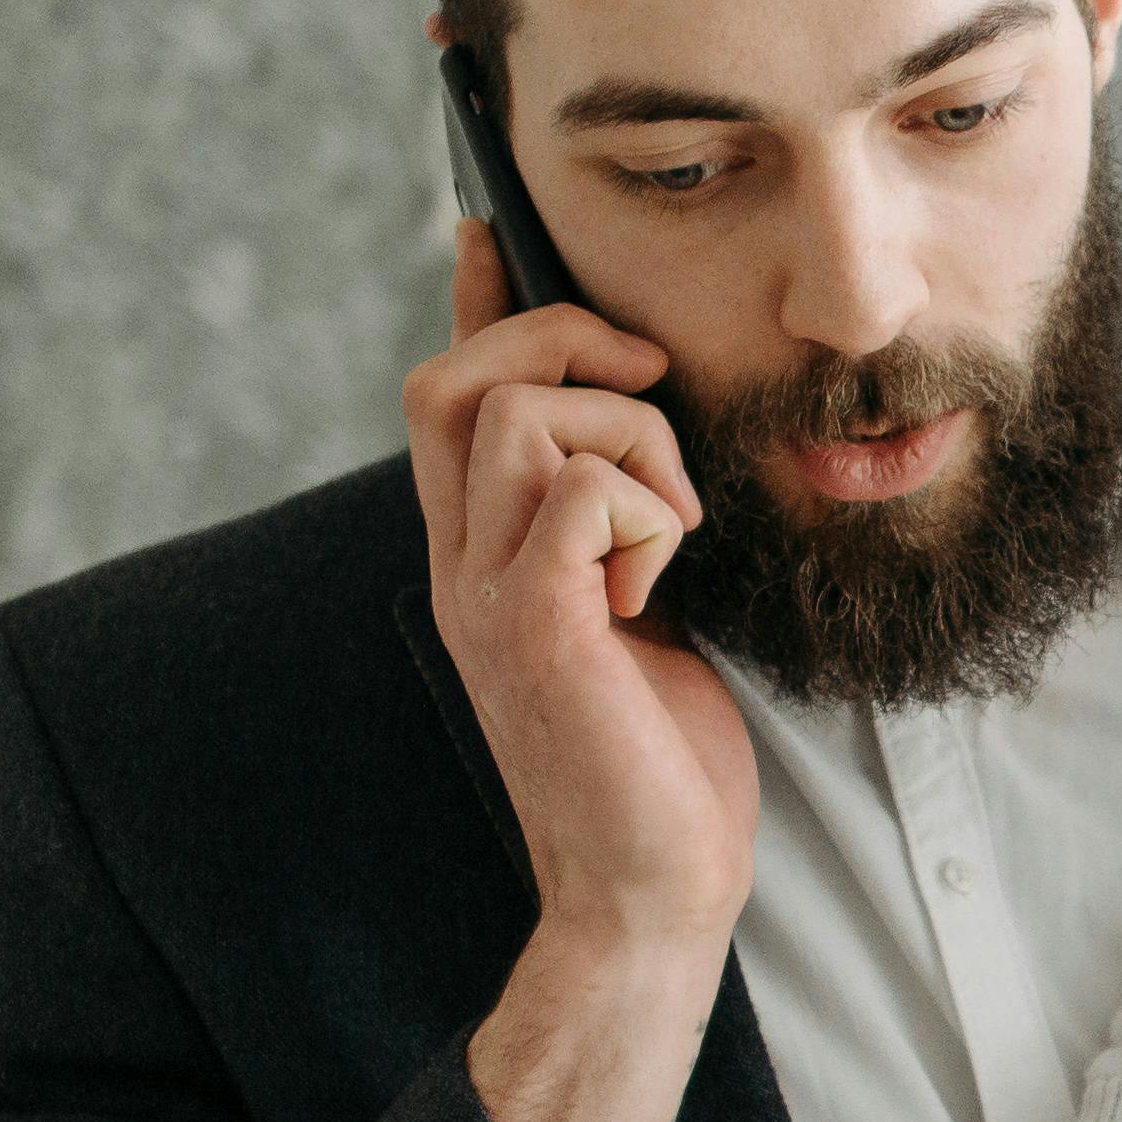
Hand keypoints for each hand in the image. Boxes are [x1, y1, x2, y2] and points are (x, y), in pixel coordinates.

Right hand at [404, 221, 756, 962]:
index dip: (477, 303)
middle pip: (457, 377)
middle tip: (647, 378)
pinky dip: (647, 513)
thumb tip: (640, 434)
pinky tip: (661, 591)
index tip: (495, 231)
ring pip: (527, 414)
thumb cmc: (659, 763)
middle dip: (558, 337)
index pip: (449, 395)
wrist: (653, 890)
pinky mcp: (535, 628)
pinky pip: (584, 489)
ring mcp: (488, 594)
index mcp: (482, 556)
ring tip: (672, 533)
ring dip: (633, 441)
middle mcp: (464, 564)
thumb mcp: (640, 610)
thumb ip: (616, 525)